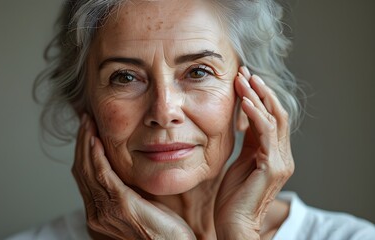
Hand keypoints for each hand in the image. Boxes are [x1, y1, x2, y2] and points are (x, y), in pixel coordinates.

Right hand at [72, 115, 195, 239]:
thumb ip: (128, 188)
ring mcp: (105, 212)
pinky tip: (97, 141)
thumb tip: (125, 166)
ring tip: (89, 123)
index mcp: (99, 213)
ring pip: (88, 170)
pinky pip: (102, 175)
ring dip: (87, 144)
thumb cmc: (163, 228)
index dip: (84, 151)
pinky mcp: (121, 206)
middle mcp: (96, 214)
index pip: (85, 176)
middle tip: (85, 120)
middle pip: (82, 171)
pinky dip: (97, 156)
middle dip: (82, 142)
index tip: (88, 130)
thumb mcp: (141, 203)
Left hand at [214, 67, 293, 238]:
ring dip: (258, 97)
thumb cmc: (233, 197)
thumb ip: (248, 143)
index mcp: (274, 153)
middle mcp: (282, 155)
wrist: (234, 223)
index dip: (259, 97)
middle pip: (277, 113)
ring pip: (274, 119)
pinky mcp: (273, 167)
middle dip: (260, 90)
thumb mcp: (241, 162)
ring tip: (243, 79)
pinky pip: (266, 133)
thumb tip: (243, 121)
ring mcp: (280, 161)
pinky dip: (256, 114)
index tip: (243, 79)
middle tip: (244, 72)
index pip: (270, 118)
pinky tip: (244, 102)